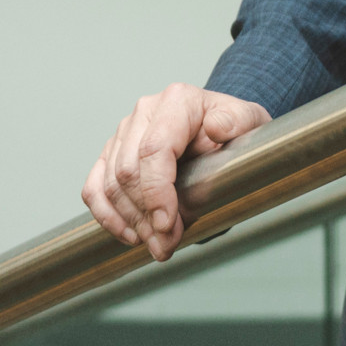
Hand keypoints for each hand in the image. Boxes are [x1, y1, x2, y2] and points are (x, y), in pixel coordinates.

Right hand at [82, 84, 270, 260]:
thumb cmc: (234, 128)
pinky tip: (130, 235)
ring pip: (110, 184)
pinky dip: (107, 217)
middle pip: (128, 171)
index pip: (154, 150)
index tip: (168, 225)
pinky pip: (95, 188)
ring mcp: (124, 133)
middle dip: (146, 216)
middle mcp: (144, 112)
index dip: (156, 193)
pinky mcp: (111, 154)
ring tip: (157, 244)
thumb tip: (217, 128)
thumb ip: (238, 122)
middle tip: (167, 244)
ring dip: (131, 222)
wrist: (221, 129)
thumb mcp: (250, 121)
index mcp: (177, 101)